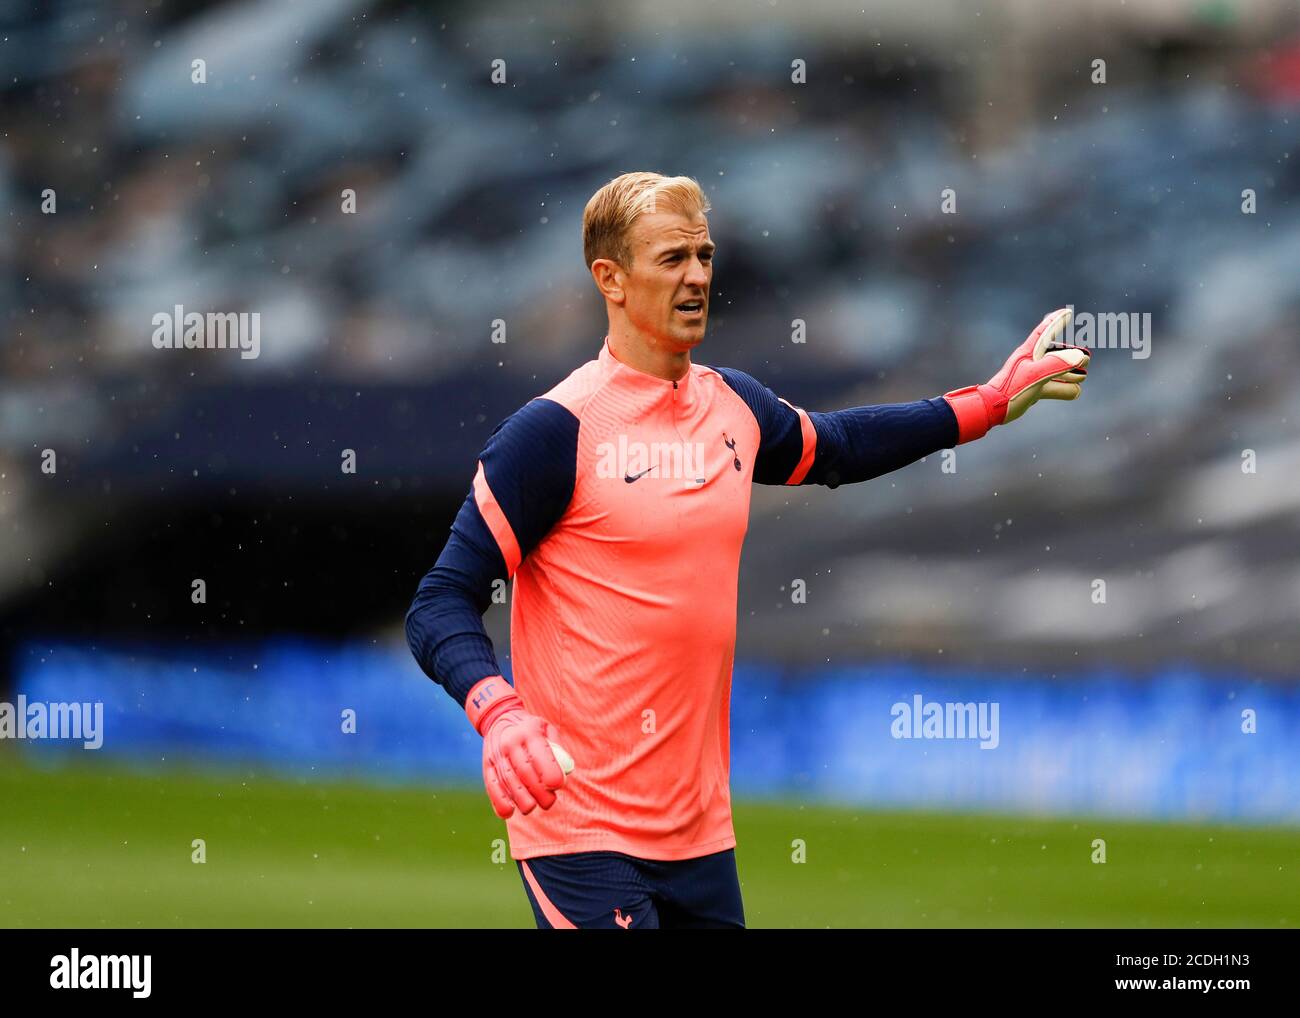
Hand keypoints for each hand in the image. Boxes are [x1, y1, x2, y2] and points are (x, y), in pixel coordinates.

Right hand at [465, 676, 573, 818]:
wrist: (499, 718)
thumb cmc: (532, 729)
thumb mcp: (547, 728)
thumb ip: (558, 748)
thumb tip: (567, 769)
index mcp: (529, 732)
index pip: (540, 754)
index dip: (549, 772)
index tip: (557, 785)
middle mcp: (511, 743)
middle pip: (524, 772)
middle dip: (538, 792)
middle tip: (549, 802)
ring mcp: (496, 754)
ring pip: (508, 781)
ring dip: (520, 799)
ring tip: (531, 808)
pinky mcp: (487, 765)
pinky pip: (492, 785)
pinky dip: (499, 801)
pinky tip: (508, 812)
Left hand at [943, 307, 1090, 442]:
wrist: (993, 409)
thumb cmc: (1011, 389)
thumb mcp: (1035, 375)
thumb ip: (1057, 364)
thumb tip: (1079, 357)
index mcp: (1030, 352)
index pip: (1044, 331)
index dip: (1056, 321)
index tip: (1066, 312)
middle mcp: (1031, 361)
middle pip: (1055, 354)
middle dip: (1071, 355)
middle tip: (1086, 358)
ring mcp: (1031, 376)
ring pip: (1055, 371)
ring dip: (1070, 374)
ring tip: (1083, 376)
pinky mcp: (1031, 389)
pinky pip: (1051, 387)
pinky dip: (1063, 389)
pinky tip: (1075, 392)